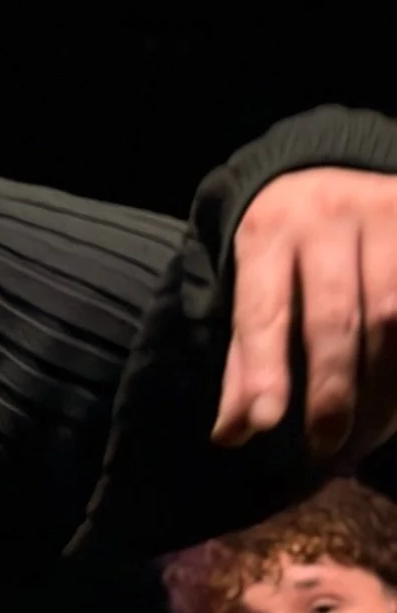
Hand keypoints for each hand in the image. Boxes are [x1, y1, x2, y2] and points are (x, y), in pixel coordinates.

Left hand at [213, 168, 396, 460]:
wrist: (333, 169)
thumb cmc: (286, 247)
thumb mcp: (253, 286)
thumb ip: (245, 360)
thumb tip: (231, 434)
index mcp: (267, 232)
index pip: (264, 310)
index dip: (264, 369)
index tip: (264, 425)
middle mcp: (326, 217)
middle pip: (336, 318)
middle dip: (331, 388)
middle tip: (327, 444)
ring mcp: (385, 215)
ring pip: (392, 315)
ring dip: (384, 384)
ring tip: (370, 432)